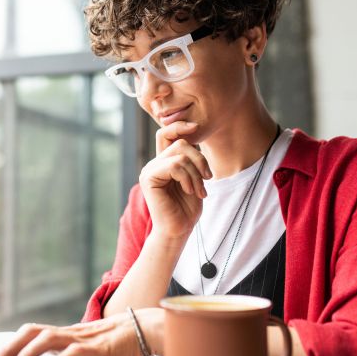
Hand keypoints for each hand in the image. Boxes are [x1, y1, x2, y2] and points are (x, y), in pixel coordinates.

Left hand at [0, 308, 164, 355]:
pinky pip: (73, 352)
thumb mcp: (81, 348)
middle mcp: (67, 332)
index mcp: (61, 333)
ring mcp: (80, 338)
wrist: (141, 330)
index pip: (27, 334)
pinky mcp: (95, 348)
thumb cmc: (113, 342)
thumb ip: (62, 353)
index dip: (7, 347)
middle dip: (7, 350)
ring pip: (46, 340)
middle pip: (30, 333)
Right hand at [140, 121, 211, 242]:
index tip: (197, 126)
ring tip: (199, 190)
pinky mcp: (149, 178)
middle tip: (207, 179)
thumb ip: (191, 158)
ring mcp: (149, 170)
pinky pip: (174, 165)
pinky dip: (188, 178)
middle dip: (200, 160)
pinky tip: (190, 191)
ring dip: (196, 173)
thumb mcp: (194, 177)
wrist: (178, 230)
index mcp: (163, 161)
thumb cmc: (187, 208)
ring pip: (180, 154)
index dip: (180, 126)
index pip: (166, 133)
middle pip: (180, 143)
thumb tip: (194, 135)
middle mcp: (154, 163)